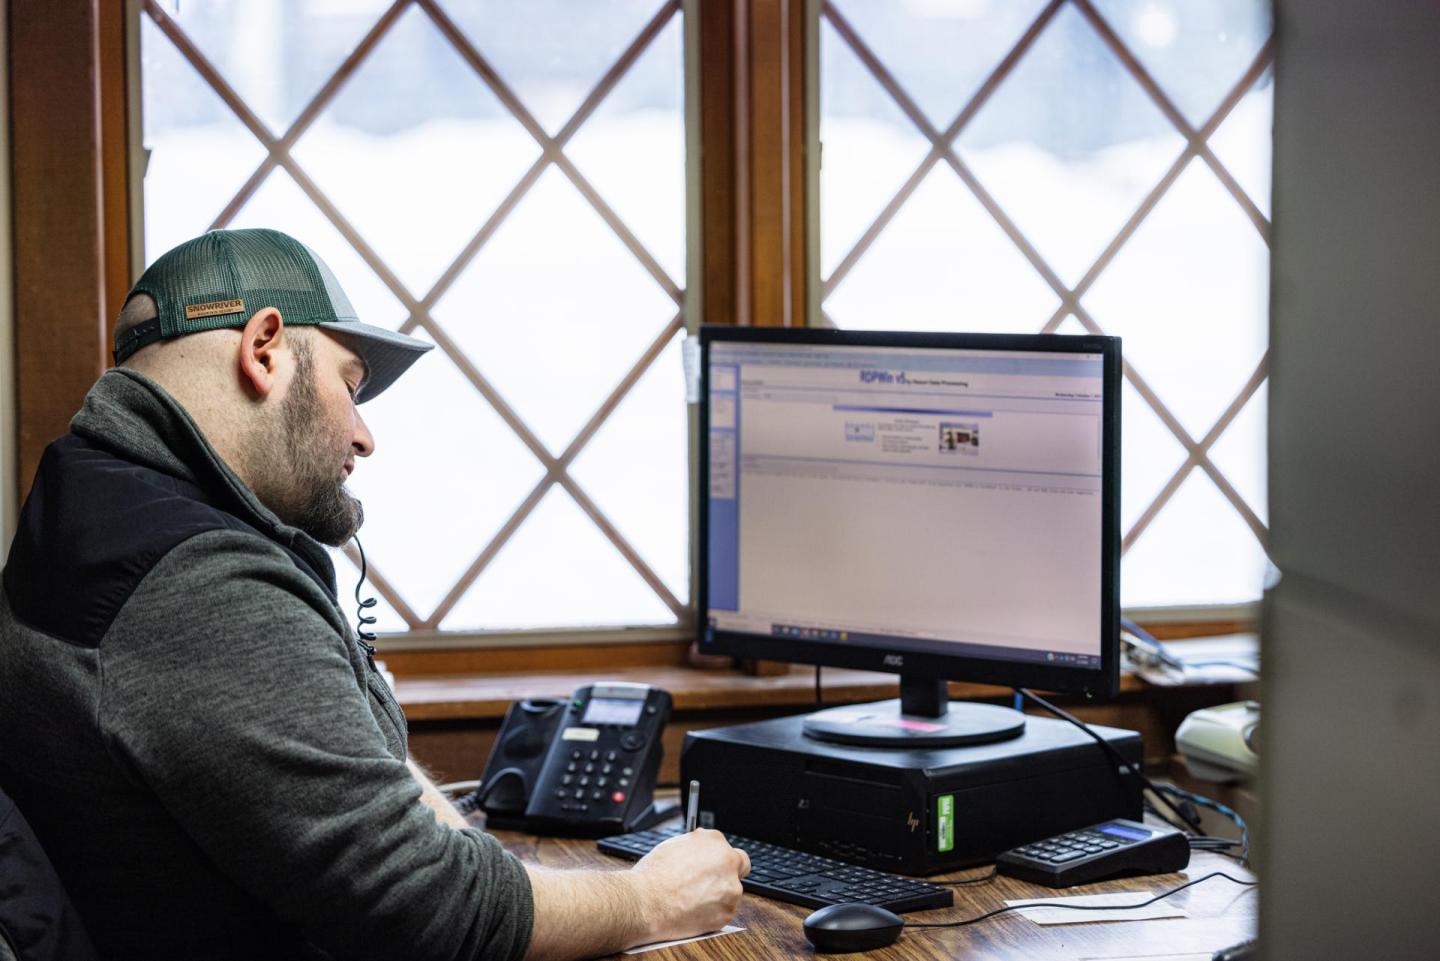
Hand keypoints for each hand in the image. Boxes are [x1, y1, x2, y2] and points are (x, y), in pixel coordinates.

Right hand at [628, 829, 749, 943]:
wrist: (644, 902)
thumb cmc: (654, 875)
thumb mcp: (675, 845)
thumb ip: (697, 846)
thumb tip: (702, 848)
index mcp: (715, 841)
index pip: (731, 850)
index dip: (722, 861)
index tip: (715, 868)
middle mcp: (728, 862)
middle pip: (738, 871)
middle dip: (726, 877)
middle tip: (708, 886)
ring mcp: (730, 889)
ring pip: (731, 894)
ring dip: (718, 897)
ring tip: (692, 900)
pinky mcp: (726, 913)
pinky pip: (723, 913)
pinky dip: (712, 914)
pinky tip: (693, 911)